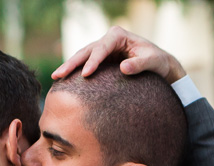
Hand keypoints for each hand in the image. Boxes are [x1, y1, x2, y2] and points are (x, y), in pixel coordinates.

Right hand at [52, 26, 185, 83]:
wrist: (157, 64)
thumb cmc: (156, 61)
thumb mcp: (152, 62)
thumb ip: (139, 64)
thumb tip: (123, 67)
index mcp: (118, 35)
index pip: (101, 47)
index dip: (92, 61)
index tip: (85, 75)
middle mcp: (107, 40)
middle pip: (86, 51)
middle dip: (72, 63)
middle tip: (58, 75)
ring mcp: (103, 49)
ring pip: (82, 57)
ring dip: (69, 67)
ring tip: (56, 78)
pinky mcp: (101, 60)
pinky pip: (85, 65)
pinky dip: (74, 73)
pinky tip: (64, 82)